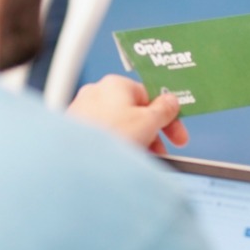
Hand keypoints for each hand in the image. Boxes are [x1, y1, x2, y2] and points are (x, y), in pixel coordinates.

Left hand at [67, 76, 188, 153]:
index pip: (149, 95)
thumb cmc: (108, 138)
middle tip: (162, 150)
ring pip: (118, 125)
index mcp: (115, 84)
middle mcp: (95, 94)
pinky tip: (121, 161)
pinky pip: (102, 136)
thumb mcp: (149, 122)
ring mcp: (82, 113)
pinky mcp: (74, 133)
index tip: (176, 133)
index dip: (167, 115)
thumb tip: (171, 101)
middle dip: (151, 132)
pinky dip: (115, 146)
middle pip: (133, 111)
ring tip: (141, 159)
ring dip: (135, 141)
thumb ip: (164, 109)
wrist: (75, 165)